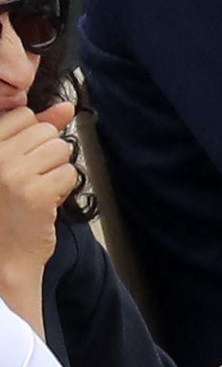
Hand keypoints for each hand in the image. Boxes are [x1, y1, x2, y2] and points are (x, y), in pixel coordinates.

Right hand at [0, 101, 76, 283]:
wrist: (1, 260)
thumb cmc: (5, 211)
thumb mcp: (11, 163)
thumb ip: (35, 130)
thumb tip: (66, 107)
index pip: (24, 116)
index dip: (31, 139)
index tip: (21, 163)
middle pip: (46, 131)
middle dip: (46, 156)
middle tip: (28, 182)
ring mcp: (12, 175)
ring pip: (61, 149)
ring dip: (56, 171)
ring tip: (35, 192)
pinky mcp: (35, 194)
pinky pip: (69, 172)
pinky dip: (62, 189)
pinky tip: (44, 205)